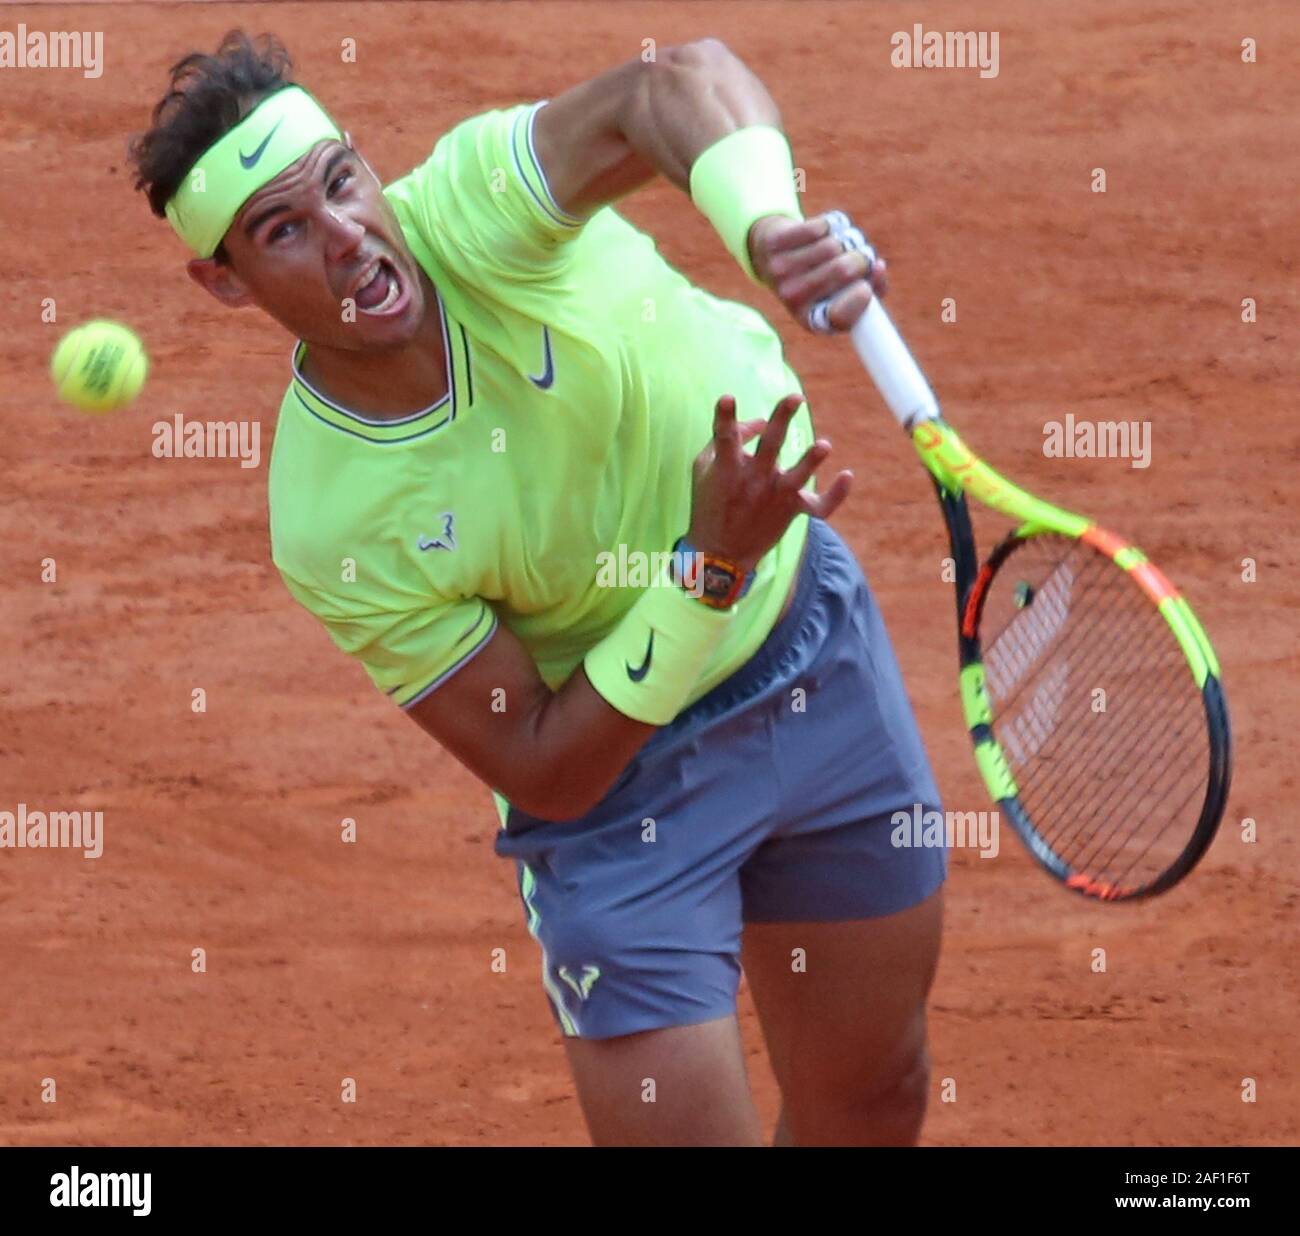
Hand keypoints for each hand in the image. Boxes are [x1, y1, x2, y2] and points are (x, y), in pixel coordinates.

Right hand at [687, 392, 852, 573]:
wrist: (720, 553)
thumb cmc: (710, 502)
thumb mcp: (705, 468)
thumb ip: (730, 438)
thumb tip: (762, 420)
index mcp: (727, 468)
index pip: (725, 438)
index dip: (725, 417)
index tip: (727, 398)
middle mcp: (754, 480)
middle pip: (771, 446)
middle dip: (782, 420)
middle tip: (795, 397)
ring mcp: (774, 497)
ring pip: (798, 478)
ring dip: (811, 461)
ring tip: (824, 445)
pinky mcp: (791, 511)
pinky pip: (819, 508)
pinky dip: (836, 496)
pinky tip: (848, 475)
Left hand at [748, 211, 887, 333]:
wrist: (770, 256)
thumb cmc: (821, 278)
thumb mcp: (844, 293)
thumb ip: (871, 287)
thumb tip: (878, 268)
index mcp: (813, 320)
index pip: (840, 317)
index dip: (859, 301)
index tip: (866, 288)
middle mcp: (793, 300)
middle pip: (844, 270)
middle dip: (863, 258)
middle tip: (862, 255)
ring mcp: (780, 271)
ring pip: (833, 246)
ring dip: (847, 238)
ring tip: (842, 242)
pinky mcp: (774, 244)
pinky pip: (819, 228)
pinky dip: (830, 224)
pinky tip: (824, 231)